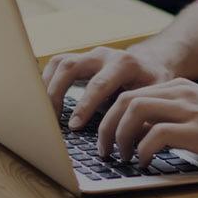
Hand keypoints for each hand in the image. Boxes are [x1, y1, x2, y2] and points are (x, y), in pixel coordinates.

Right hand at [42, 47, 174, 128]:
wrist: (153, 63)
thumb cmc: (153, 85)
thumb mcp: (155, 98)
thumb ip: (142, 116)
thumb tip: (130, 142)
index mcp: (125, 64)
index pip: (99, 84)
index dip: (84, 106)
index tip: (73, 126)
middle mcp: (104, 55)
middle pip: (71, 67)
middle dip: (56, 93)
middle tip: (50, 118)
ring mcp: (90, 55)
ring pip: (60, 63)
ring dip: (47, 86)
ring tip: (42, 110)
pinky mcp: (80, 59)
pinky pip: (57, 64)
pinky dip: (46, 81)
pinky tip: (43, 100)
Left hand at [98, 78, 197, 167]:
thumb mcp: (197, 114)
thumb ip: (171, 116)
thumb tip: (139, 132)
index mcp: (178, 87)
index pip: (130, 94)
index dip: (109, 116)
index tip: (104, 137)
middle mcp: (180, 93)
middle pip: (125, 100)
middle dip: (106, 126)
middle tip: (105, 150)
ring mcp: (189, 109)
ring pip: (134, 111)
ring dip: (120, 136)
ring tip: (122, 156)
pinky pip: (156, 134)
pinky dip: (143, 150)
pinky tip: (144, 162)